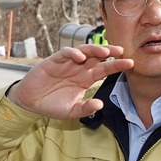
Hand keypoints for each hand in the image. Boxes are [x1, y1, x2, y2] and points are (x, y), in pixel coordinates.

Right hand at [8, 44, 132, 119]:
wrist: (30, 103)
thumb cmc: (51, 105)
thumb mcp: (71, 112)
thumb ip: (86, 109)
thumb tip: (100, 105)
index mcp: (85, 79)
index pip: (104, 69)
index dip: (117, 66)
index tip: (130, 64)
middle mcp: (78, 68)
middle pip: (97, 56)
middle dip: (109, 52)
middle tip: (121, 51)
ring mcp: (67, 63)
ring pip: (84, 51)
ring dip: (94, 49)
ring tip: (104, 51)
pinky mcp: (54, 61)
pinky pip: (65, 53)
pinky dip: (73, 53)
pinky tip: (80, 57)